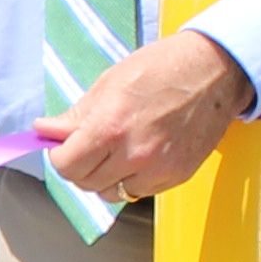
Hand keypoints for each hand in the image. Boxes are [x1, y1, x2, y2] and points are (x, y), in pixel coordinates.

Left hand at [46, 26, 259, 202]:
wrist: (214, 70)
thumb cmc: (162, 68)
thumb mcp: (109, 83)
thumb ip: (76, 116)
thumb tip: (45, 131)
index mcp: (110, 126)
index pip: (66, 166)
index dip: (60, 156)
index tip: (64, 147)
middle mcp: (134, 153)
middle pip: (86, 183)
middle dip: (80, 167)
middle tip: (88, 147)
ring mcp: (158, 168)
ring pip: (112, 193)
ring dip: (106, 178)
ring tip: (116, 151)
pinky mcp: (178, 175)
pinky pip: (140, 191)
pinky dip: (133, 179)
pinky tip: (140, 155)